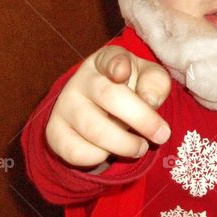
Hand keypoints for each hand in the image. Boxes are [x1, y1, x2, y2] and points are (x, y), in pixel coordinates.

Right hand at [46, 46, 171, 168]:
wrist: (103, 112)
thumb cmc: (132, 91)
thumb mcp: (149, 80)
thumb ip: (155, 84)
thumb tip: (149, 101)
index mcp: (105, 61)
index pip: (110, 58)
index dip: (117, 64)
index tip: (122, 72)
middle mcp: (80, 79)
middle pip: (109, 96)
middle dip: (141, 119)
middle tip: (161, 135)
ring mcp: (64, 105)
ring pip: (94, 130)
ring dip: (124, 144)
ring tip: (139, 147)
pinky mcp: (54, 132)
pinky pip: (77, 152)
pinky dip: (99, 158)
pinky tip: (109, 151)